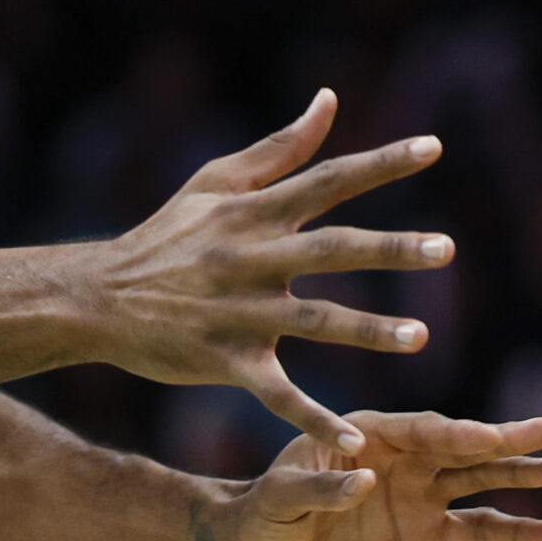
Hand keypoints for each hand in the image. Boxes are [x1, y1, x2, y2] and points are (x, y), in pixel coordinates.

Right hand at [84, 90, 452, 450]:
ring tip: (420, 338)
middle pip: (331, 249)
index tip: (433, 148)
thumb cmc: (165, 234)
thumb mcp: (216, 181)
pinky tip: (354, 442)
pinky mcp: (224, 360)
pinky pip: (275, 394)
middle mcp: (251, 258)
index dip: (381, 164)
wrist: (95, 296)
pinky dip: (312, 418)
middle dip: (389, 249)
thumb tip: (330, 98)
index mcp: (254, 212)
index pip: (328, 180)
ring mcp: (238, 312)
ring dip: (367, 331)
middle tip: (446, 248)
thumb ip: (281, 146)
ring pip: (312, 322)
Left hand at [226, 410, 541, 540]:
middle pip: (463, 445)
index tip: (488, 438)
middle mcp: (405, 456)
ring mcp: (421, 492)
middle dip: (506, 440)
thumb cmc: (266, 511)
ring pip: (480, 480)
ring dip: (520, 475)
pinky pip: (479, 529)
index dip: (455, 434)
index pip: (421, 430)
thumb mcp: (280, 497)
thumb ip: (319, 488)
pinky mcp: (427, 531)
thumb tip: (362, 482)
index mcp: (371, 431)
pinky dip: (516, 530)